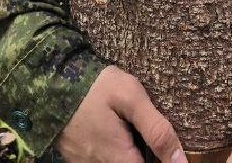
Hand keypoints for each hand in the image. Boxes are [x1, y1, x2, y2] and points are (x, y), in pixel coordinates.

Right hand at [55, 66, 185, 162]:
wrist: (50, 78)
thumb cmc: (94, 86)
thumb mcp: (131, 97)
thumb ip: (157, 130)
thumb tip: (181, 160)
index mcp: (119, 159)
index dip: (161, 161)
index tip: (162, 149)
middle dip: (141, 154)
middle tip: (139, 131)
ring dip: (126, 152)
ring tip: (126, 131)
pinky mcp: (73, 158)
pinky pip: (98, 161)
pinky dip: (109, 153)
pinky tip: (111, 134)